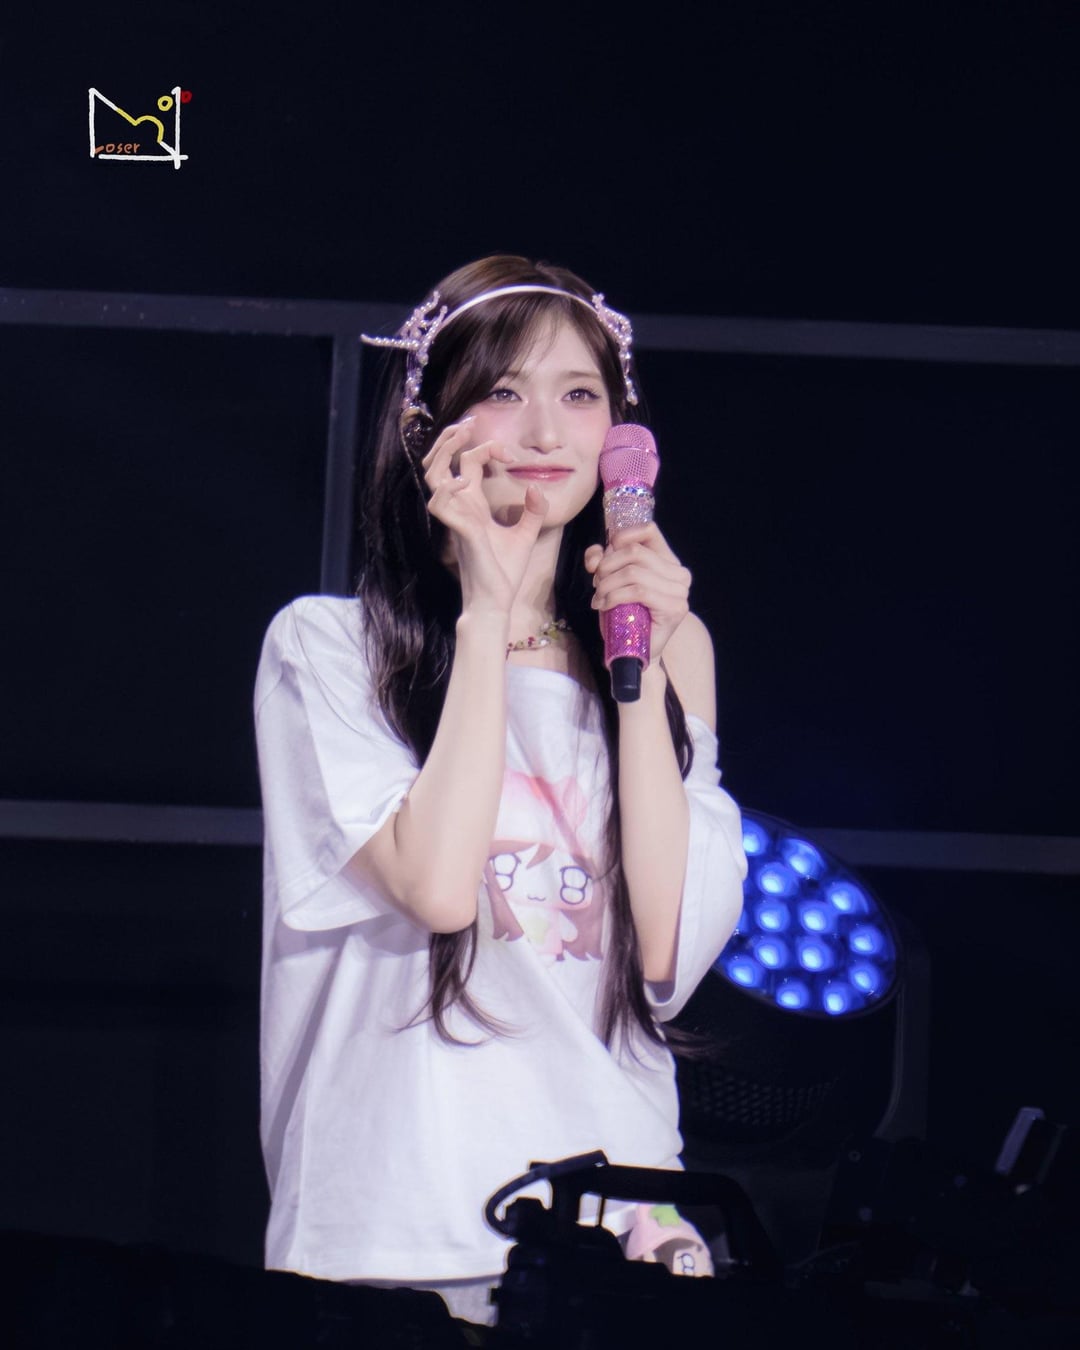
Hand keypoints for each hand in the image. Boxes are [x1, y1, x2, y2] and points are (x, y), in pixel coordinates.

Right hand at [422, 419, 548, 614]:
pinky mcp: (460, 532)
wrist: (495, 602)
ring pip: (433, 476)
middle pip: (441, 462)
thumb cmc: (504, 573)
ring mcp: (456, 518)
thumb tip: (534, 487)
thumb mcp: (524, 535)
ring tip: (460, 436)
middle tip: (468, 422)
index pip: (467, 465)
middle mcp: (460, 508)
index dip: (484, 449)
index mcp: (473, 506)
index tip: (507, 452)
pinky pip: (439, 504)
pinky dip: (447, 488)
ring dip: (443, 453)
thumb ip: (531, 511)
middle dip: (451, 438)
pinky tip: (463, 480)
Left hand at [584, 523, 690, 666]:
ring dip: (607, 584)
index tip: (603, 555)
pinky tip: (604, 605)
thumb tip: (596, 553)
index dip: (621, 536)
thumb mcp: (610, 581)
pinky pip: (637, 591)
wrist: (634, 651)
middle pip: (635, 552)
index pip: (648, 531)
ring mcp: (680, 591)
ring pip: (633, 572)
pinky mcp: (674, 608)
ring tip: (599, 597)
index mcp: (667, 560)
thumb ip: (602, 561)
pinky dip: (614, 597)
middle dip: (607, 566)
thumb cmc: (624, 615)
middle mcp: (679, 573)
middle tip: (597, 584)